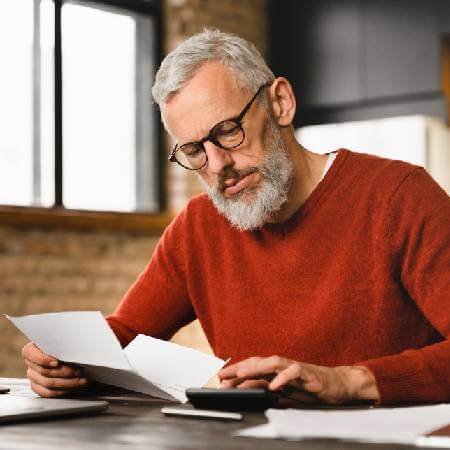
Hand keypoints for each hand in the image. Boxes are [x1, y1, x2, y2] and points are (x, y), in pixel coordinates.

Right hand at [22, 342, 89, 397]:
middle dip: (65, 372)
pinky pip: (47, 392)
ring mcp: (33, 376)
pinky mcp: (37, 386)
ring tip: (82, 380)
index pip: (30, 354)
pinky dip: (62, 391)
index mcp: (31, 349)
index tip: (57, 362)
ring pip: (48, 383)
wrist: (66, 353)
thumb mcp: (61, 341)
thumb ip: (62, 344)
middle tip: (80, 371)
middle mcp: (31, 363)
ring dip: (68, 382)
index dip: (43, 360)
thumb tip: (74, 347)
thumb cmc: (64, 345)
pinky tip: (74, 388)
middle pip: (44, 371)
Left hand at [218, 356, 379, 404]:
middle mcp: (283, 366)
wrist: (338, 385)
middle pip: (258, 361)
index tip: (220, 377)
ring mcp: (296, 368)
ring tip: (241, 374)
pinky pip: (295, 372)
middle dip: (239, 367)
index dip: (236, 370)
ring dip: (256, 367)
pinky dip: (283, 378)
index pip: (252, 366)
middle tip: (223, 374)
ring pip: (273, 362)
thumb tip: (242, 389)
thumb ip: (264, 388)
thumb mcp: (283, 391)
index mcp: (276, 370)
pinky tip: (274, 386)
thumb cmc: (309, 387)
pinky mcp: (309, 375)